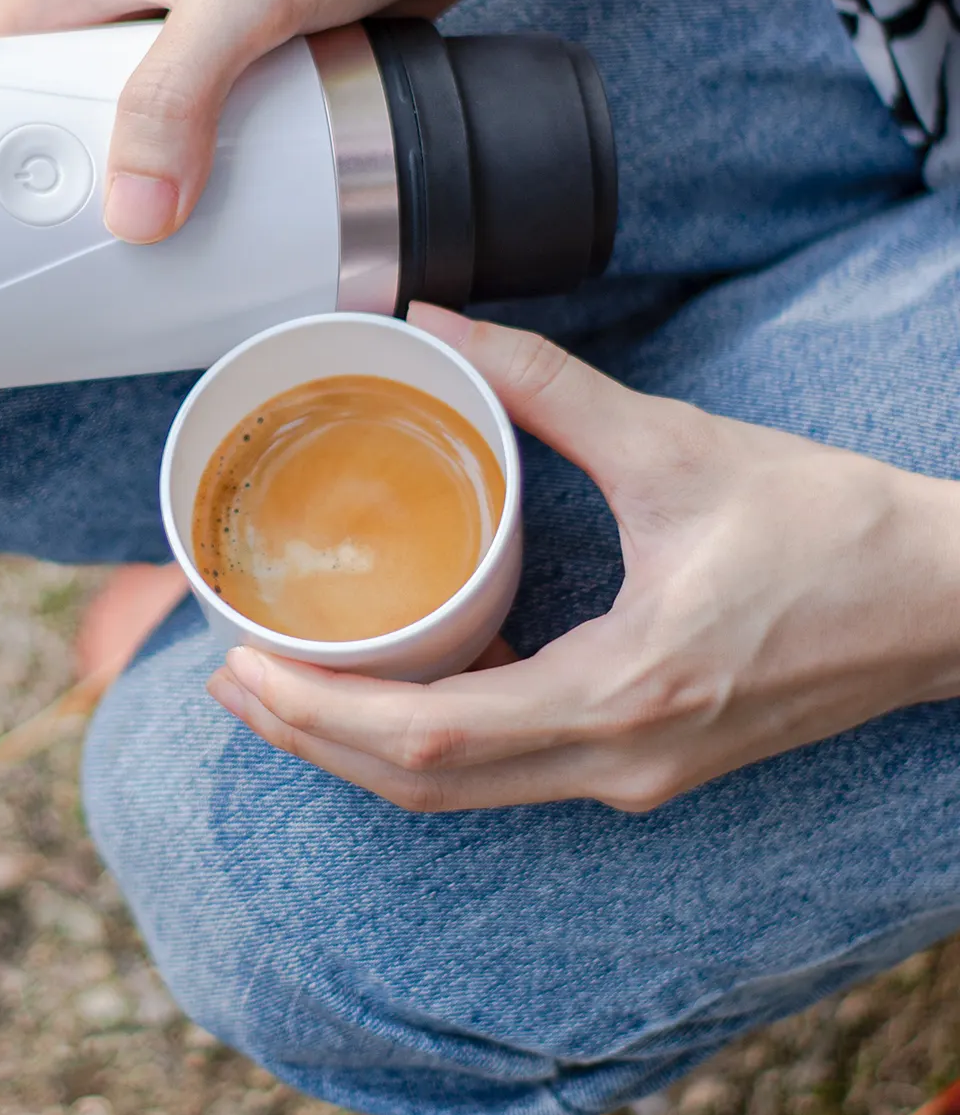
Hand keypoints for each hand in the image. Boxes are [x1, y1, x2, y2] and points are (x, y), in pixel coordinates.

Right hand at [0, 0, 503, 241]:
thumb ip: (176, 94)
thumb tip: (132, 214)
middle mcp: (105, 8)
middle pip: (26, 121)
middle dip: (25, 197)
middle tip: (30, 278)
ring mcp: (165, 44)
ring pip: (102, 140)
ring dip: (105, 202)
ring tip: (102, 279)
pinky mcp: (225, 71)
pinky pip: (172, 146)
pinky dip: (171, 192)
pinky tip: (185, 240)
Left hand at [205, 303, 959, 811]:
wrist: (947, 601)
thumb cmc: (830, 529)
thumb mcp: (676, 445)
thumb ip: (545, 384)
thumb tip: (435, 321)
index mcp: (626, 690)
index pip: (434, 739)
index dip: (322, 715)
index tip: (242, 666)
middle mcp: (619, 760)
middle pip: (427, 786)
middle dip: (312, 740)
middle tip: (226, 676)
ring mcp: (633, 777)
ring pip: (461, 794)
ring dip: (358, 751)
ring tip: (277, 689)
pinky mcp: (645, 764)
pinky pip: (506, 772)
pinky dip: (424, 744)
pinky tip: (383, 688)